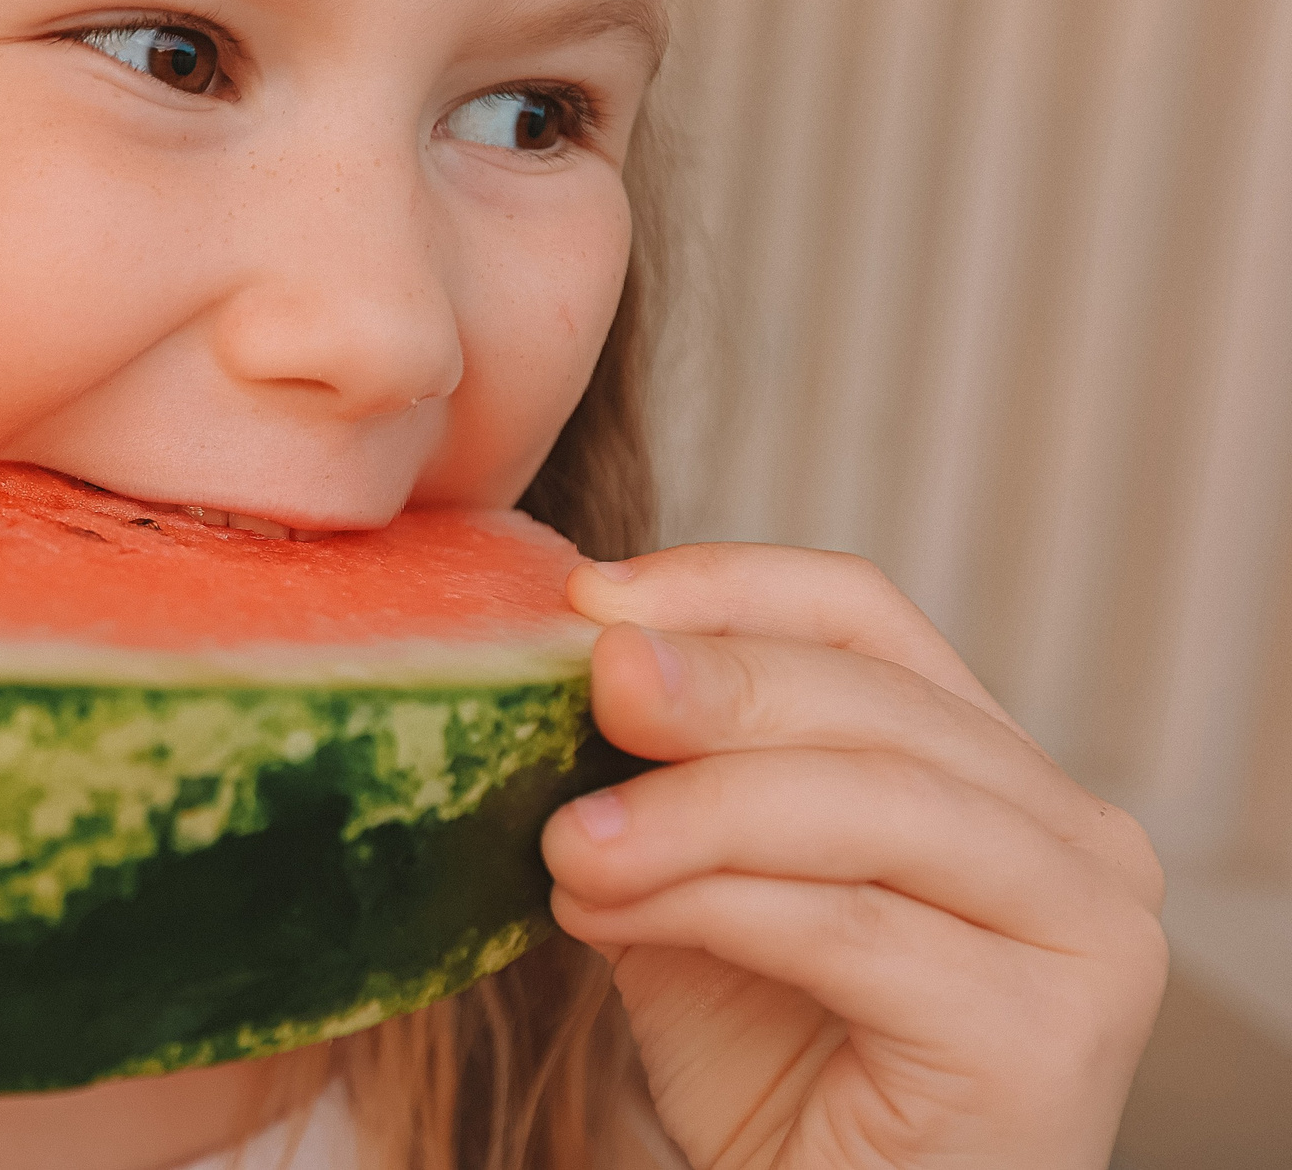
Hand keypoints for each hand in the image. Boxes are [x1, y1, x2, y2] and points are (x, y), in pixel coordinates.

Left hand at [543, 544, 1166, 1169]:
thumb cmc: (775, 1064)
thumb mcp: (700, 882)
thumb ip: (662, 775)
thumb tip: (575, 651)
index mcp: (993, 772)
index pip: (864, 615)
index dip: (727, 586)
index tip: (591, 595)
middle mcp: (1072, 839)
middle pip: (871, 699)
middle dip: (709, 681)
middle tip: (584, 681)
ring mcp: (1083, 937)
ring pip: (867, 806)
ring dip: (693, 808)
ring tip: (567, 842)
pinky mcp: (1043, 1039)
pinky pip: (851, 930)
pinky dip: (709, 905)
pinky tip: (606, 915)